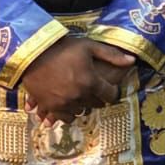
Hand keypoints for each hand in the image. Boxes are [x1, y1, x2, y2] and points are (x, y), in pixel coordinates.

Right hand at [18, 37, 134, 123]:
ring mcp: (63, 103)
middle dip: (97, 98)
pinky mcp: (49, 106)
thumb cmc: (63, 48)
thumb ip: (112, 55)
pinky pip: (63, 117)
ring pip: (80, 112)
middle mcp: (79, 96)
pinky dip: (68, 113)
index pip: (110, 95)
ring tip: (80, 96)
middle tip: (95, 91)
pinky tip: (68, 105)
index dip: (112, 92)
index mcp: (91, 81)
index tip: (110, 89)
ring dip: (83, 105)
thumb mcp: (90, 46)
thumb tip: (132, 60)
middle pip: (95, 104)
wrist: (32, 52)